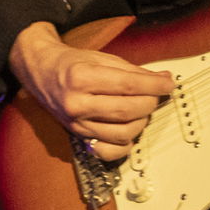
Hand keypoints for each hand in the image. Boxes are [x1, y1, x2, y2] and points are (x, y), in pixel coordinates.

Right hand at [8, 22, 173, 161]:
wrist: (42, 73)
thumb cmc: (72, 64)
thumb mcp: (102, 58)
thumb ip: (134, 71)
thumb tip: (163, 80)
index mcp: (81, 77)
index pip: (128, 85)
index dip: (154, 86)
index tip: (168, 84)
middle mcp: (76, 103)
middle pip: (127, 110)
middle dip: (150, 102)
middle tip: (156, 94)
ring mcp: (76, 123)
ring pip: (122, 133)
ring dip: (141, 121)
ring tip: (142, 108)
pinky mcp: (78, 136)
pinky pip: (109, 151)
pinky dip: (125, 144)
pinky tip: (129, 128)